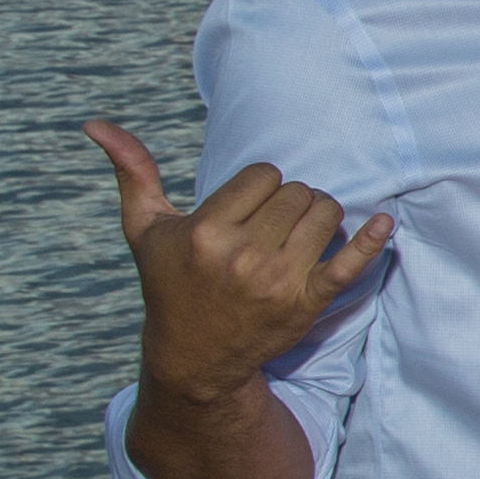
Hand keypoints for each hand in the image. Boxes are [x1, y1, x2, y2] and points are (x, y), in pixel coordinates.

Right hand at [85, 120, 390, 394]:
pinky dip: (371, 240)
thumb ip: (132, 173)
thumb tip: (96, 123)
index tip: (245, 208)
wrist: (195, 355)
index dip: (258, 186)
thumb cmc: (170, 282)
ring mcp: (278, 281)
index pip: (263, 175)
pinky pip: (350, 263)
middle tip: (270, 224)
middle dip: (289, 200)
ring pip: (325, 213)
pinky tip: (383, 221)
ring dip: (318, 215)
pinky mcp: (307, 303)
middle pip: (298, 191)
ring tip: (296, 232)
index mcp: (206, 232)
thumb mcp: (145, 229)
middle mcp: (243, 256)